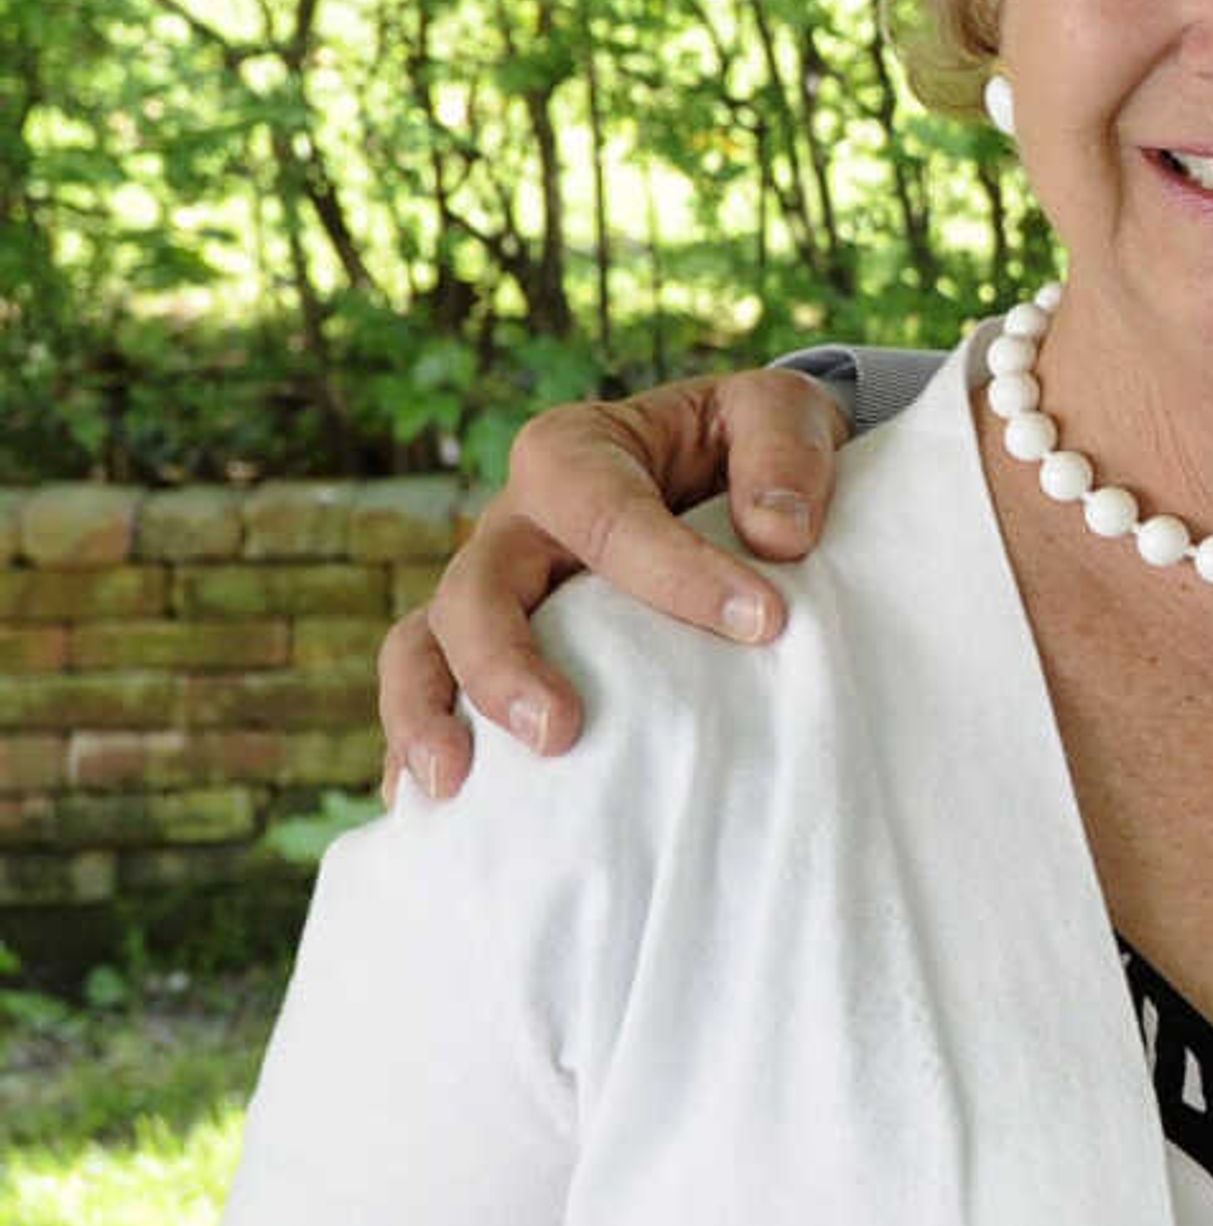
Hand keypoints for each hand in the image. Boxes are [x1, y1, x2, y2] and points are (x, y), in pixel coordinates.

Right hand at [375, 370, 850, 798]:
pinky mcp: (492, 649)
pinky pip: (430, 693)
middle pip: (476, 589)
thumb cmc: (748, 444)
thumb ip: (785, 451)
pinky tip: (428, 813)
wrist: (731, 469)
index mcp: (576, 453)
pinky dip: (414, 747)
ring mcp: (493, 590)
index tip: (765, 622)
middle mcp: (515, 523)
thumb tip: (779, 534)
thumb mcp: (783, 412)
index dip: (677, 573)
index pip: (608, 515)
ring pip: (423, 645)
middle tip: (560, 731)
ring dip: (427, 714)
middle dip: (504, 663)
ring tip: (452, 785)